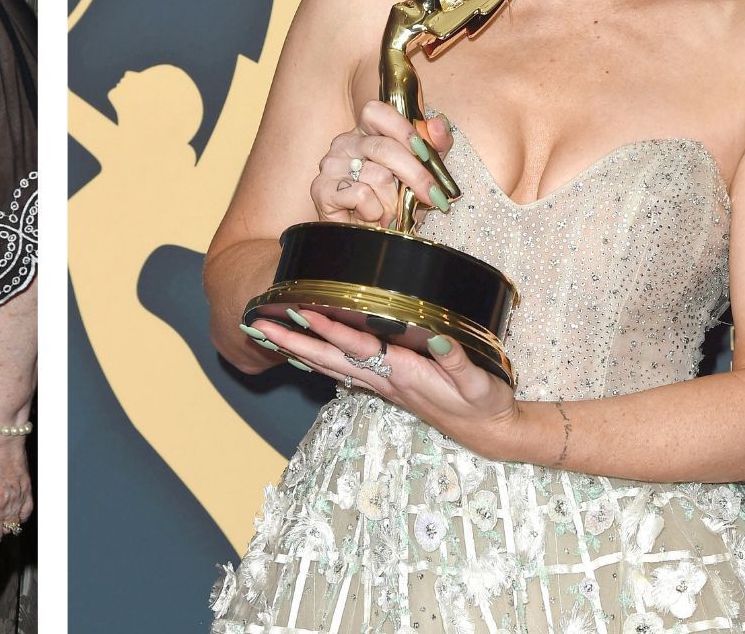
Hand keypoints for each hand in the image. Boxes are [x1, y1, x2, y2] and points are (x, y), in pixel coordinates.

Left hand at [249, 308, 523, 458]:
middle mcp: (384, 379)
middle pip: (328, 359)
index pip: (358, 347)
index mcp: (403, 373)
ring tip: (267, 334)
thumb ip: (458, 361)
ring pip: (329, 365)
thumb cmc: (483, 405)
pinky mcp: (385, 385)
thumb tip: (439, 336)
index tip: (302, 311)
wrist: (486, 433)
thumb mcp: (478, 384)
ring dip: (297, 350)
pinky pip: (342, 370)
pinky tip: (302, 351)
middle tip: (257, 326)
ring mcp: (381, 384)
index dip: (330, 330)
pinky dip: (317, 359)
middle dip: (293, 342)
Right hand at [310, 102, 452, 226]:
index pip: (377, 112)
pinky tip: (371, 216)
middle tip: (433, 196)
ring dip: (393, 203)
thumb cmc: (393, 202)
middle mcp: (344, 143)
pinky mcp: (322, 189)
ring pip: (377, 176)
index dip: (403, 128)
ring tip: (391, 213)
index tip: (425, 152)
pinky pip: (361, 195)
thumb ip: (433, 146)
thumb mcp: (421, 172)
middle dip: (415, 175)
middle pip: (384, 148)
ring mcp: (330, 165)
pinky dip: (375, 212)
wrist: (368, 238)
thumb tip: (437, 124)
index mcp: (365, 132)